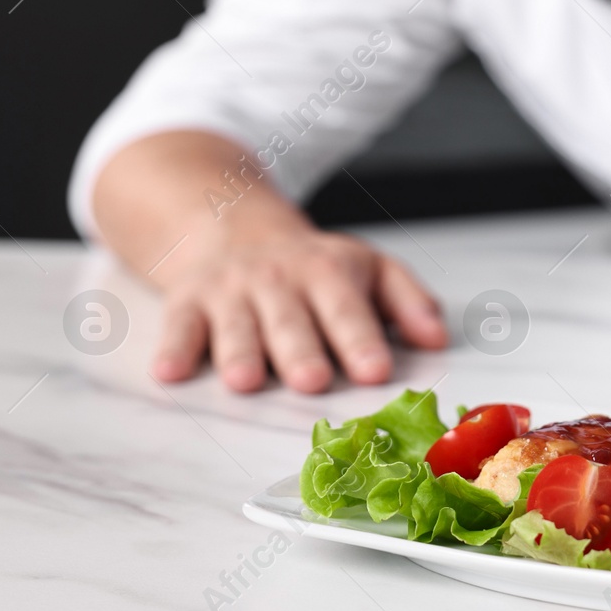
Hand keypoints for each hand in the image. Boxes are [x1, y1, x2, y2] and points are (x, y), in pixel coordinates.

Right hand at [152, 230, 446, 392]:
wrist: (235, 228)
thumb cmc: (314, 268)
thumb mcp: (370, 270)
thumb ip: (408, 302)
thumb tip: (439, 339)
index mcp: (329, 274)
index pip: (349, 310)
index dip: (363, 340)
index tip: (377, 371)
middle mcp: (279, 282)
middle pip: (292, 322)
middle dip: (302, 351)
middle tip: (313, 381)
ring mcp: (230, 292)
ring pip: (236, 327)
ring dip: (240, 353)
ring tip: (245, 381)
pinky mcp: (186, 303)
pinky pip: (178, 327)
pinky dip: (173, 348)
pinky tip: (170, 372)